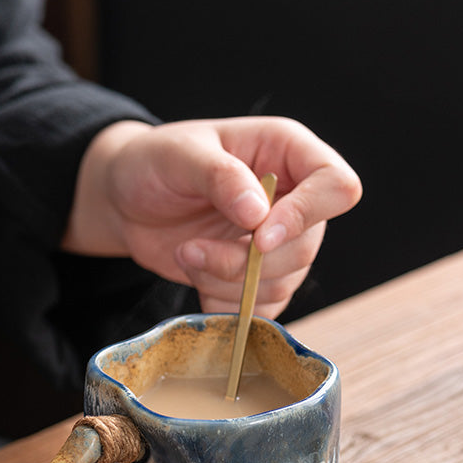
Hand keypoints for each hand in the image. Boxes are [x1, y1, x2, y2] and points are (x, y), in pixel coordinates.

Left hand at [66, 116, 361, 316]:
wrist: (126, 201)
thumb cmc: (153, 162)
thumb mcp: (179, 156)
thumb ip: (220, 177)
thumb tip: (259, 213)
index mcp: (287, 153)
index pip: (336, 187)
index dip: (306, 216)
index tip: (258, 236)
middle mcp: (293, 199)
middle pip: (305, 247)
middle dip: (245, 261)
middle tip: (191, 249)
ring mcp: (278, 243)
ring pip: (282, 284)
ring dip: (227, 282)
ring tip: (186, 254)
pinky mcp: (258, 279)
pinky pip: (262, 309)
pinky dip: (226, 305)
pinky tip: (196, 279)